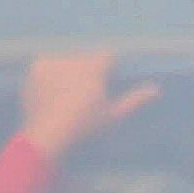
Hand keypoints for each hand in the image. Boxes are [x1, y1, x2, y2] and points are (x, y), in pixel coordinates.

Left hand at [18, 50, 158, 158]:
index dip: (106, 73)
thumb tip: (157, 89)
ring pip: (67, 61)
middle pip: (86, 59)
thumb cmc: (85, 127)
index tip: (101, 89)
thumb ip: (134, 100)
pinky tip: (50, 93)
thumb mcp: (113, 116)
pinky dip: (50, 75)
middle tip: (81, 98)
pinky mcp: (36, 66)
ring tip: (64, 97)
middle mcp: (74, 57)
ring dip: (68, 72)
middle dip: (86, 72)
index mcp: (94, 66)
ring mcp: (53, 60)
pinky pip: (48, 66)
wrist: (48, 135)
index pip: (107, 57)